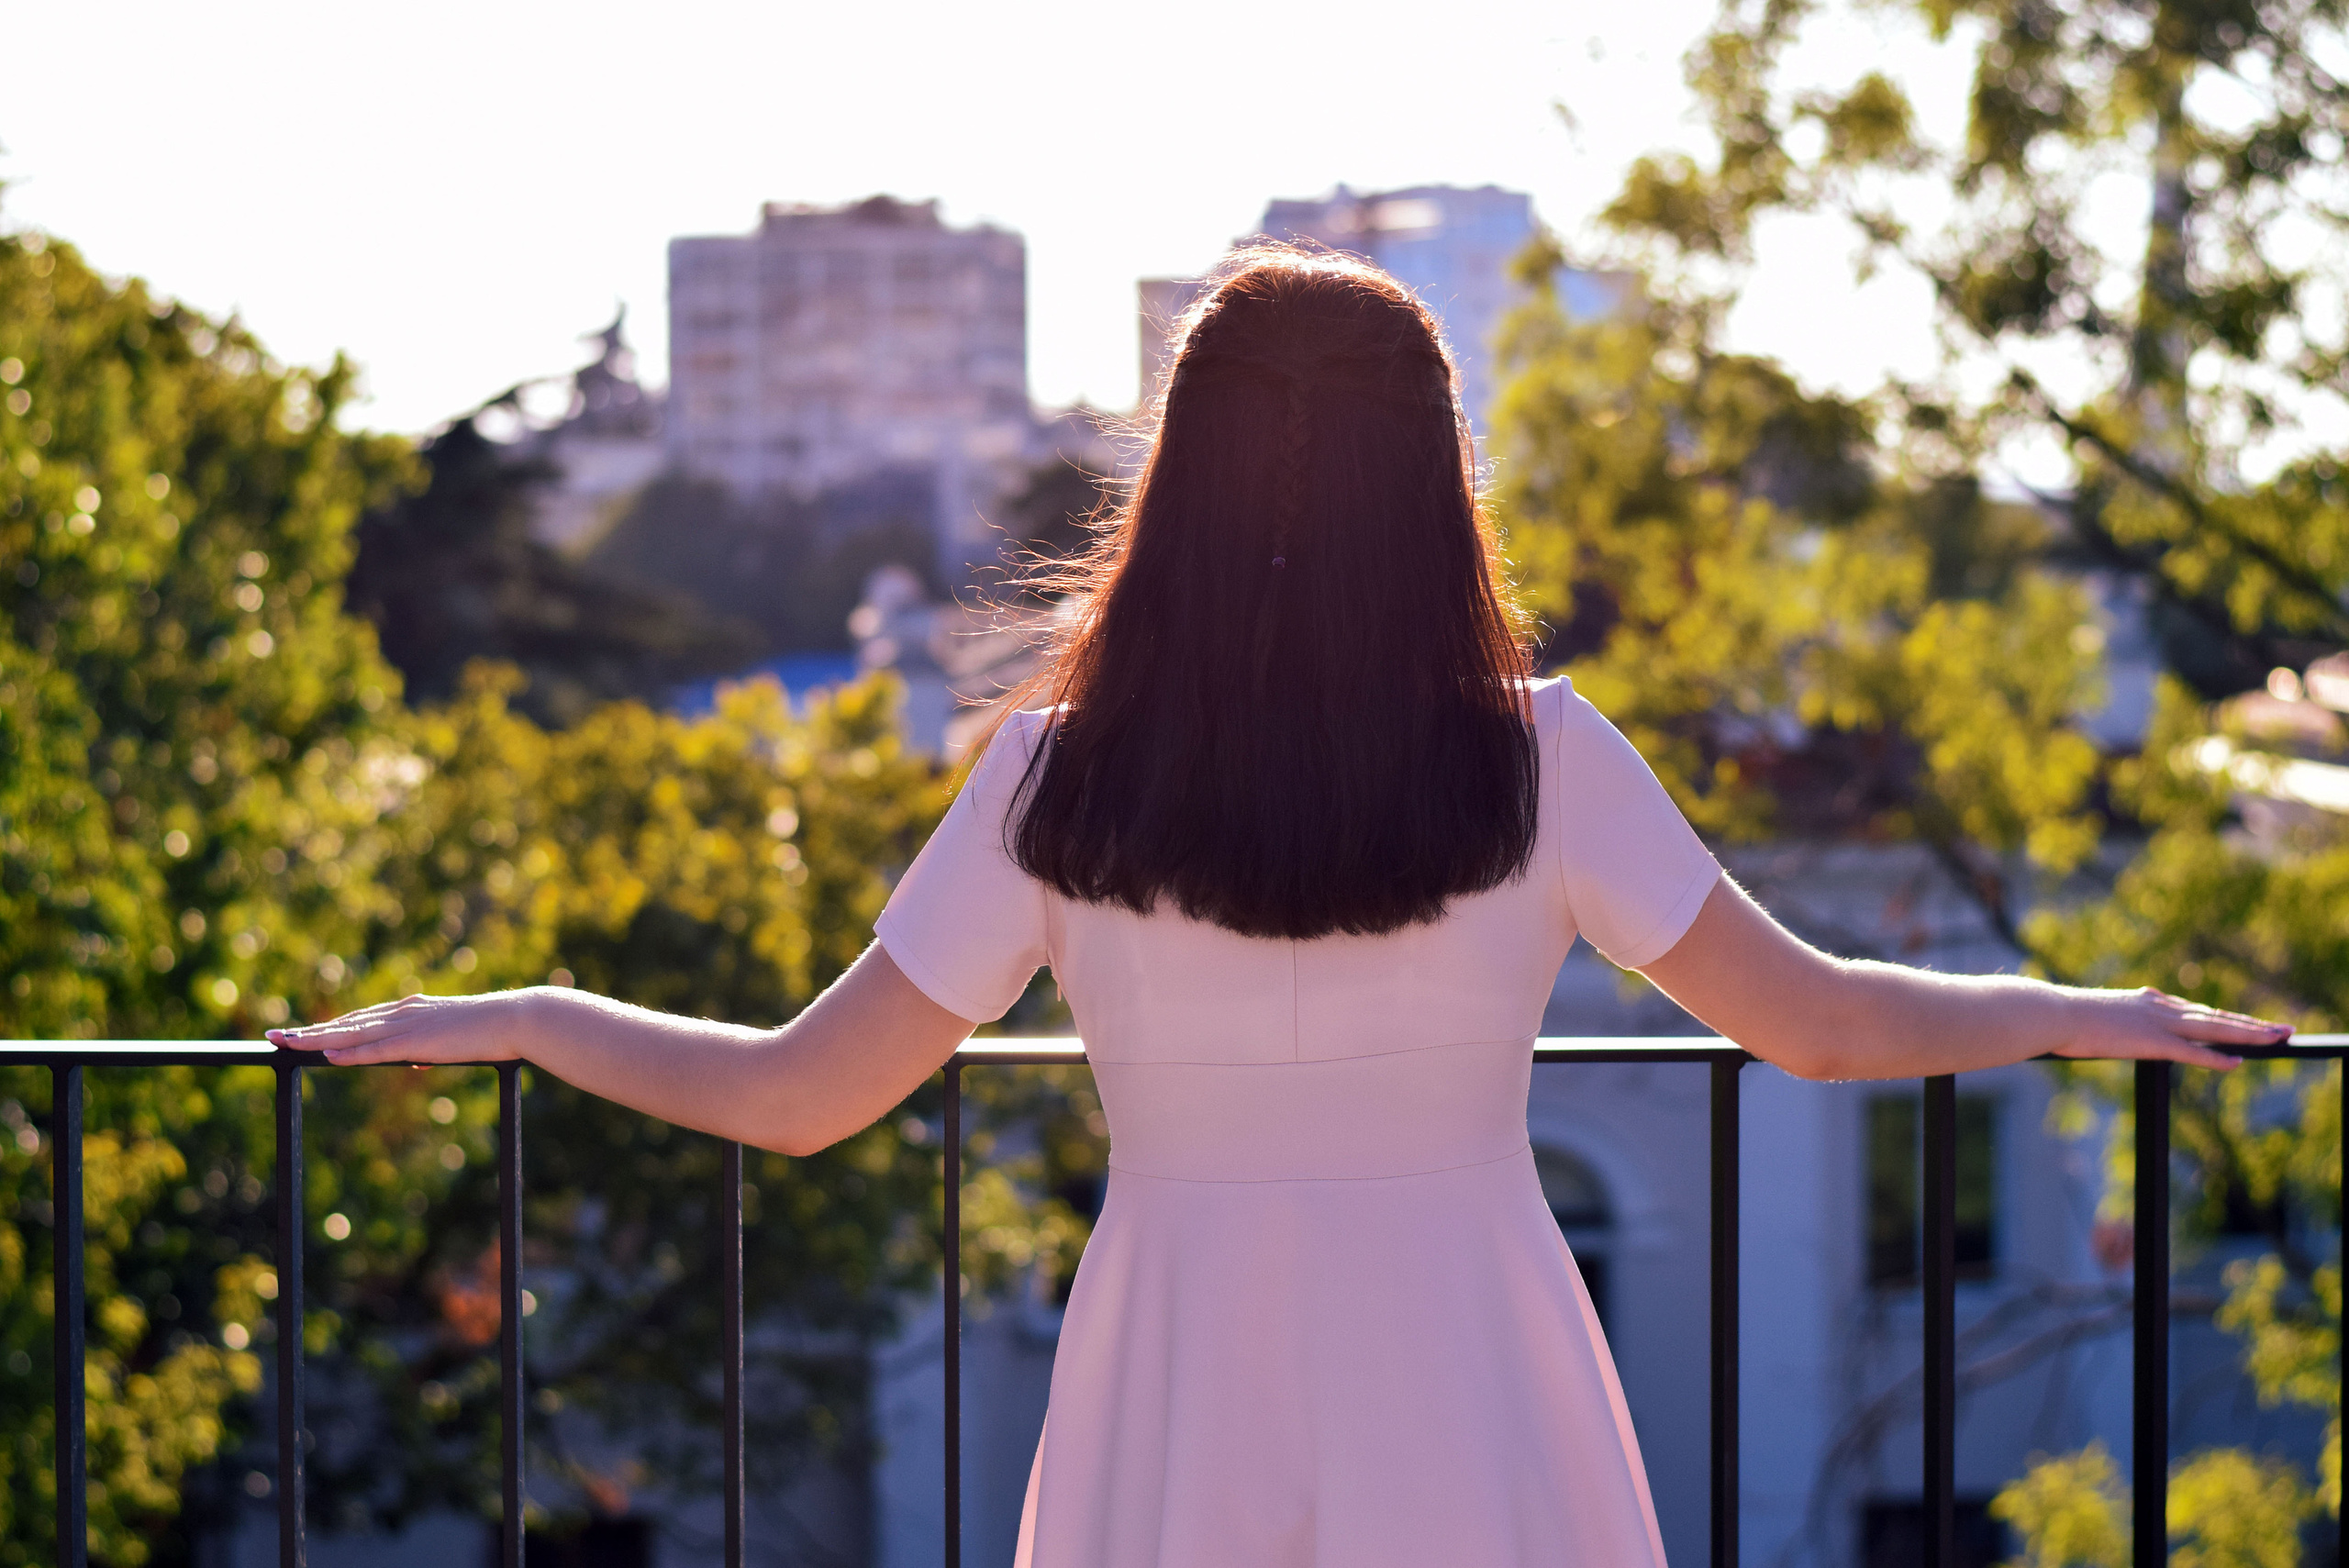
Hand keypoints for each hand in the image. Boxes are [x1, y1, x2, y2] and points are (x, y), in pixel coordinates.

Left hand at [268, 988, 554, 1065]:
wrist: (517, 1018)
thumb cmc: (493, 1030)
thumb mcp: (454, 1039)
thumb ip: (430, 1047)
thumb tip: (416, 1060)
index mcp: (412, 1010)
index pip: (360, 1018)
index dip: (329, 1025)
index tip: (302, 1031)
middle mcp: (403, 1012)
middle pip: (345, 1022)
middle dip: (307, 1030)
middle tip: (273, 1036)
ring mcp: (409, 1025)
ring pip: (352, 1032)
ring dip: (315, 1038)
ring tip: (284, 1043)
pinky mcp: (418, 1041)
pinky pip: (376, 1049)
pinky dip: (349, 1052)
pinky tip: (327, 1055)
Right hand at [2050, 987, 2289, 1069]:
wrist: (2051, 1012)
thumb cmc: (2061, 1017)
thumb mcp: (2093, 1017)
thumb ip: (2110, 1022)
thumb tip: (2103, 1030)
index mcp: (2146, 1001)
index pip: (2196, 1010)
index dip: (2226, 1016)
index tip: (2248, 1021)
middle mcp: (2159, 1008)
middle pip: (2216, 1016)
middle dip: (2252, 1024)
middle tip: (2283, 1029)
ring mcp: (2157, 1024)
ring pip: (2214, 1028)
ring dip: (2250, 1034)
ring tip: (2279, 1038)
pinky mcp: (2150, 1042)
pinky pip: (2192, 1052)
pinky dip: (2216, 1058)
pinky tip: (2238, 1064)